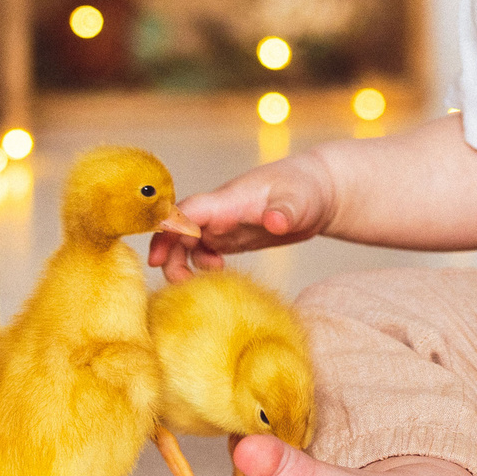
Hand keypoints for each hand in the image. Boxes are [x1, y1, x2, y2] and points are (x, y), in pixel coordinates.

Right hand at [149, 151, 338, 280]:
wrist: (320, 191)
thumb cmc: (308, 190)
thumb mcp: (299, 202)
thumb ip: (285, 212)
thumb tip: (274, 222)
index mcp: (229, 200)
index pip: (187, 212)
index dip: (167, 232)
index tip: (156, 259)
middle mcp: (219, 211)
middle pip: (178, 231)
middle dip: (171, 257)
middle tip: (184, 285)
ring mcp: (223, 223)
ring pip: (188, 243)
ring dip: (185, 264)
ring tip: (205, 284)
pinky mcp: (231, 236)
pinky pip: (203, 251)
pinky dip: (201, 266)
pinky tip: (221, 276)